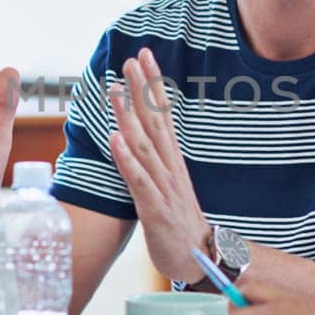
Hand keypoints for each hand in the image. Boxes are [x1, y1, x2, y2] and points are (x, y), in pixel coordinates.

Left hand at [107, 48, 208, 282]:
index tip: (144, 56)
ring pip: (143, 145)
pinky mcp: (154, 208)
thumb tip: (136, 135)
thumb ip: (153, 159)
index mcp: (172, 160)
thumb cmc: (178, 222)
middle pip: (155, 122)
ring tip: (114, 89)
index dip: (153, 85)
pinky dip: (126, 159)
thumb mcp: (167, 184)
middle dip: (143, 89)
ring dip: (128, 116)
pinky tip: (114, 138)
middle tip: (131, 58)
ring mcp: (163, 186)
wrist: (200, 258)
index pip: (163, 114)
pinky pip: (139, 180)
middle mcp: (169, 167)